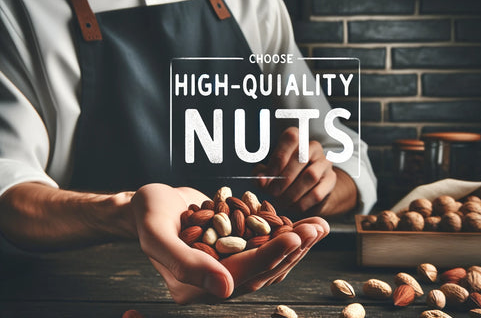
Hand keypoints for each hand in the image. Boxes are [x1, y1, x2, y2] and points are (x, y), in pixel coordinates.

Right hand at [130, 183, 328, 303]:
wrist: (146, 204)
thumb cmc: (146, 214)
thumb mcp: (157, 235)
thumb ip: (186, 263)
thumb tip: (225, 290)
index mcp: (196, 287)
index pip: (243, 273)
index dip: (271, 255)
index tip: (296, 236)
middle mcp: (216, 282)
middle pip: (264, 268)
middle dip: (295, 248)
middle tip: (319, 227)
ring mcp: (228, 266)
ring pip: (270, 259)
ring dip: (297, 243)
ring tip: (320, 225)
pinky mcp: (237, 250)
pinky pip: (265, 246)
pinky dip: (286, 234)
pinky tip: (304, 223)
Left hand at [254, 126, 336, 213]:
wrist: (308, 190)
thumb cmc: (285, 176)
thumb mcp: (271, 173)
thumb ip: (263, 175)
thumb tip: (260, 180)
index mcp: (297, 139)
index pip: (291, 138)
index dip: (278, 157)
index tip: (268, 176)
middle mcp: (313, 147)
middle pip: (300, 159)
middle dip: (283, 179)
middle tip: (272, 193)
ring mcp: (325, 162)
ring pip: (310, 176)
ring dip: (292, 193)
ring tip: (280, 202)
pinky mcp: (331, 180)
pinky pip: (317, 193)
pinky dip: (302, 203)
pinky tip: (292, 207)